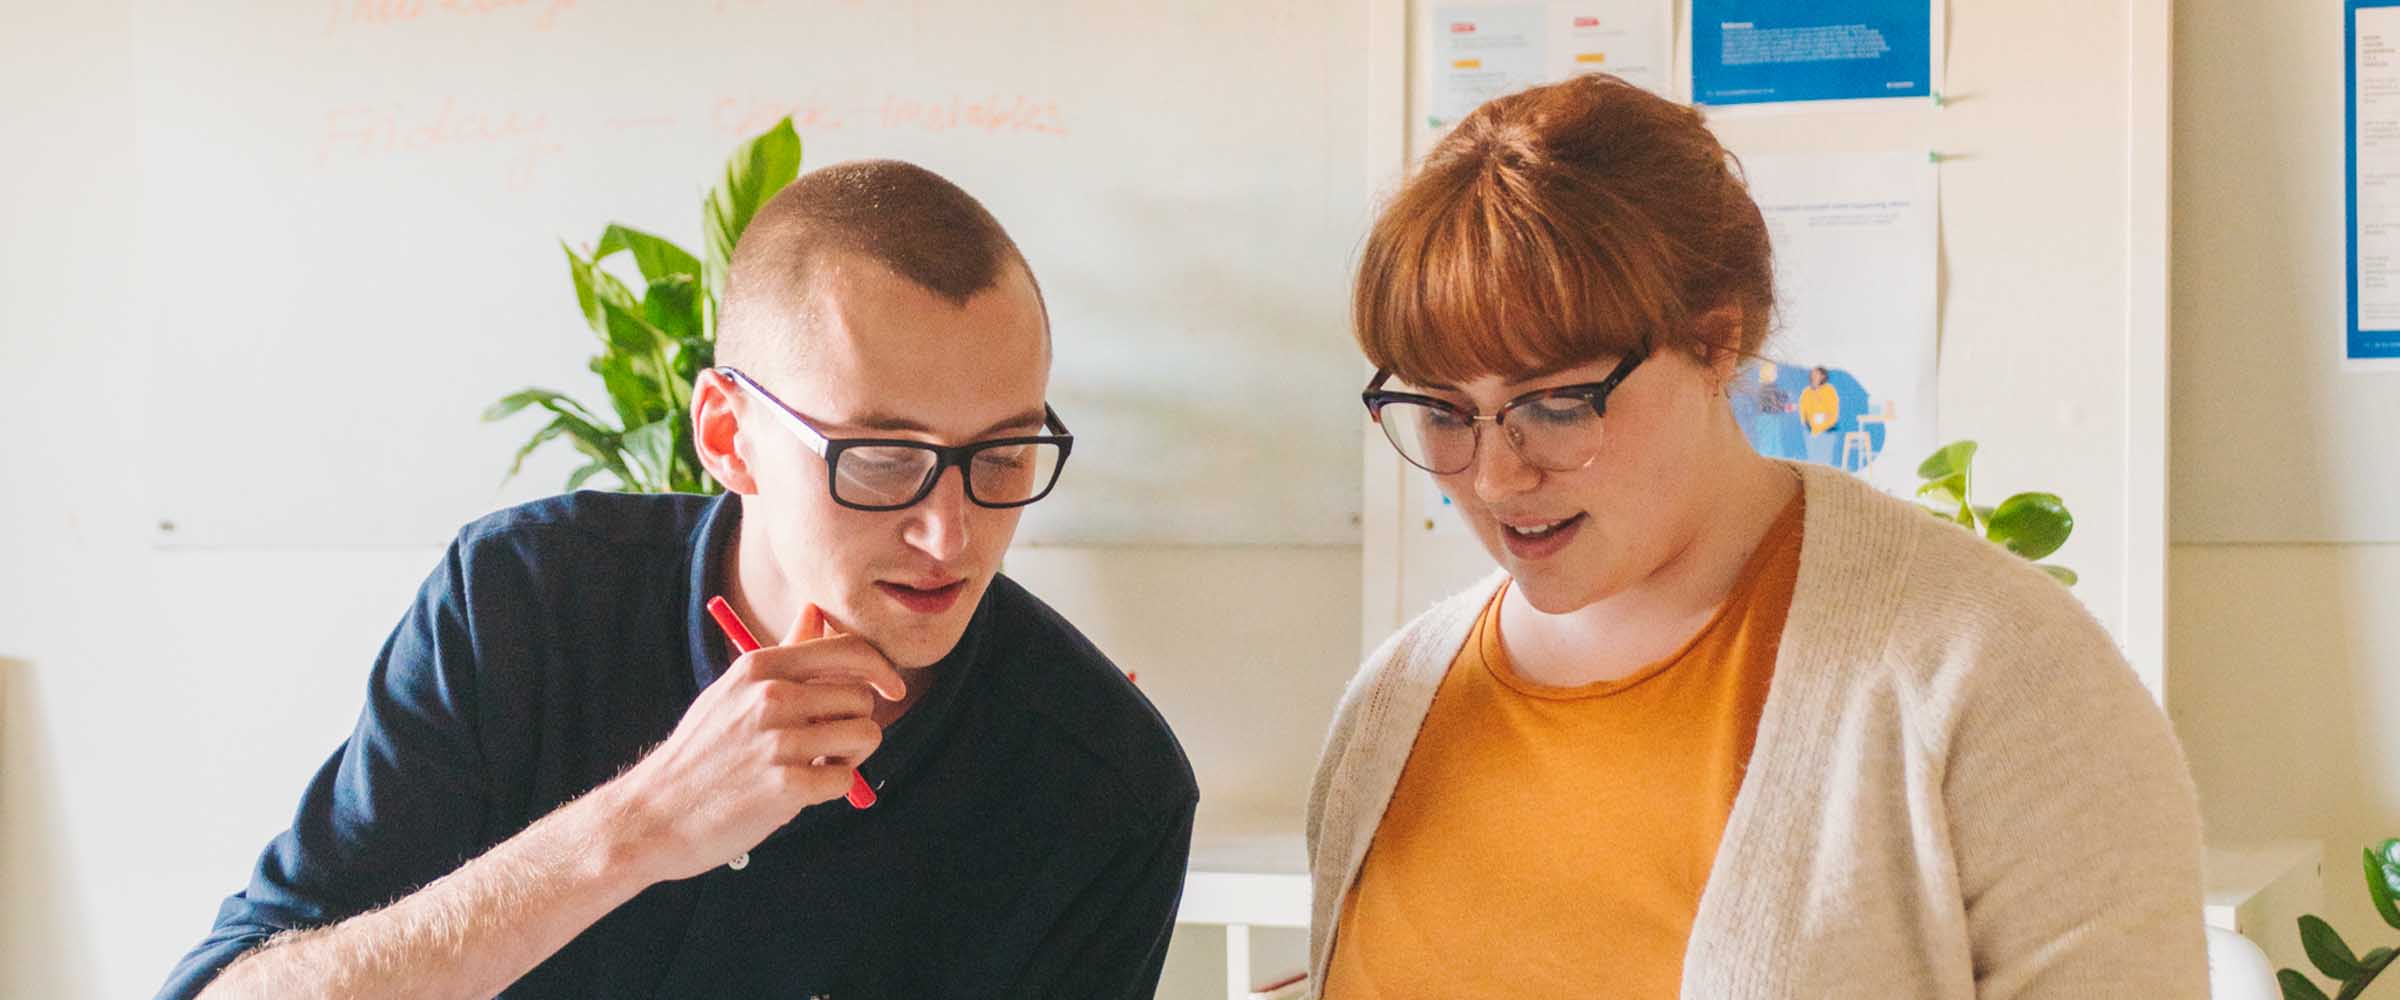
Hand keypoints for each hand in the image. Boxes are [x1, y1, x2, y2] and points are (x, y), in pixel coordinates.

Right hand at [599, 603, 905, 883]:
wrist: (654, 814)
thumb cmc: (702, 752)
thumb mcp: (733, 690)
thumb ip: (782, 654)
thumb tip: (814, 612)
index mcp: (760, 667)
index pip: (848, 649)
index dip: (881, 668)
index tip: (892, 688)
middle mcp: (770, 697)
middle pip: (863, 696)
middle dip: (857, 722)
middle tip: (827, 745)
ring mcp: (777, 742)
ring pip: (865, 736)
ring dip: (852, 756)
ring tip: (817, 765)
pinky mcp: (784, 786)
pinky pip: (846, 779)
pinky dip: (836, 788)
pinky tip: (805, 790)